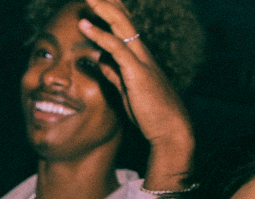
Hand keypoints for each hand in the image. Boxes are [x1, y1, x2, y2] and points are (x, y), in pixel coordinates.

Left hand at [78, 0, 193, 188]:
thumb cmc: (150, 113)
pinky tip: (85, 25)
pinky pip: (116, 48)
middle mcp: (142, 53)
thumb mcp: (126, 90)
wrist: (169, 130)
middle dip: (108, 3)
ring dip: (103, 9)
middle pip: (124, 20)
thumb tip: (100, 62)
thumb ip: (114, 73)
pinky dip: (99, 35)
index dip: (113, 11)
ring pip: (121, 26)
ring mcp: (141, 61)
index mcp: (140, 57)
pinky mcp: (137, 72)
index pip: (125, 27)